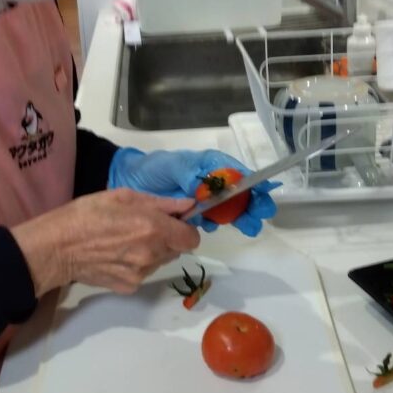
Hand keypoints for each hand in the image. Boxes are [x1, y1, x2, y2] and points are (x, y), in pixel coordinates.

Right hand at [12, 190, 200, 296]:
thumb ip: (161, 203)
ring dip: (152, 251)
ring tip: (124, 241)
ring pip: (160, 262)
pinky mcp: (129, 287)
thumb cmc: (87, 214)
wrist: (56, 248)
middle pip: (177, 250)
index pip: (192, 238)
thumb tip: (188, 205)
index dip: (185, 228)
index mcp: (153, 228)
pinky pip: (143, 273)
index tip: (172, 222)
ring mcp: (141, 274)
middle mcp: (152, 254)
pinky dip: (137, 264)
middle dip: (167, 238)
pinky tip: (115, 255)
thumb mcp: (123, 197)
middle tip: (142, 228)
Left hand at [108, 148, 278, 236]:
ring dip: (240, 217)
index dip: (253, 184)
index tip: (264, 194)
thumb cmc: (153, 169)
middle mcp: (211, 184)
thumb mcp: (173, 166)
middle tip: (258, 216)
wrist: (129, 182)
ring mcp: (204, 201)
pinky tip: (217, 226)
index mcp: (210, 166)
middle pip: (239, 194)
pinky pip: (211, 220)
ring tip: (248, 226)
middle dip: (251, 205)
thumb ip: (191, 174)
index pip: (237, 174)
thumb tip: (208, 187)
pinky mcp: (193, 216)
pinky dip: (217, 223)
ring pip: (229, 209)